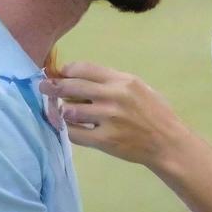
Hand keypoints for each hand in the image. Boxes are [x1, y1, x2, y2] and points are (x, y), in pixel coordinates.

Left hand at [41, 62, 189, 168]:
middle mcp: (113, 97)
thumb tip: (83, 78)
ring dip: (64, 111)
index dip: (67, 71)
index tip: (60, 74)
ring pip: (70, 110)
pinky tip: (73, 128)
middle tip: (44, 87)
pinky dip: (70, 130)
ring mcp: (108, 119)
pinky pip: (75, 133)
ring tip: (64, 112)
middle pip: (71, 86)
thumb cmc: (156, 114)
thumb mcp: (139, 88)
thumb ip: (114, 82)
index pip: (84, 69)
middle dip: (53, 86)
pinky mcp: (105, 140)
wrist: (168, 143)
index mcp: (122, 81)